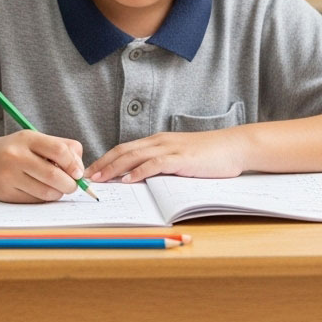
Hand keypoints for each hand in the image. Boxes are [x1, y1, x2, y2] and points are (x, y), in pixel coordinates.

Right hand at [0, 130, 84, 202]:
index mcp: (26, 139)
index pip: (60, 151)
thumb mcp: (34, 141)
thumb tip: (80, 172)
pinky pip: (35, 201)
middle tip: (71, 185)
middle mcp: (15, 156)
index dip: (74, 165)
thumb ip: (62, 149)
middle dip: (70, 185)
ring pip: (47, 192)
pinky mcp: (6, 193)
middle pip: (55, 176)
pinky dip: (43, 199)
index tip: (77, 173)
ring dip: (57, 193)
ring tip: (55, 188)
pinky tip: (38, 190)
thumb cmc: (15, 151)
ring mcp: (9, 176)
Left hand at [85, 130, 245, 183]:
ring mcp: (170, 149)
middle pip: (123, 151)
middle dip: (103, 164)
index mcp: (156, 141)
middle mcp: (159, 142)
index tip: (90, 171)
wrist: (235, 146)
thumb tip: (140, 179)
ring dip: (114, 168)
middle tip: (86, 176)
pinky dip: (139, 171)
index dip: (105, 159)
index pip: (124, 149)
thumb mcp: (179, 157)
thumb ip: (160, 164)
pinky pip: (156, 164)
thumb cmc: (209, 155)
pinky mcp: (182, 158)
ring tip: (100, 179)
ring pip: (134, 156)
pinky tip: (129, 179)